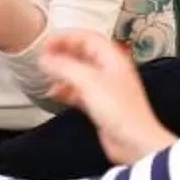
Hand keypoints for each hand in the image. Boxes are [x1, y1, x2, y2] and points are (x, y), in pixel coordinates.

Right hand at [41, 26, 172, 165]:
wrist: (134, 142)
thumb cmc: (124, 113)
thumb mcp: (89, 82)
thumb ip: (64, 67)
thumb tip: (46, 59)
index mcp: (113, 58)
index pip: (87, 37)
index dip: (66, 37)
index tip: (48, 43)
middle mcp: (110, 70)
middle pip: (82, 54)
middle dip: (62, 54)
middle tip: (45, 57)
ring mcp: (105, 88)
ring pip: (78, 73)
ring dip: (62, 73)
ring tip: (47, 75)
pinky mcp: (99, 104)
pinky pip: (78, 91)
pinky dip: (65, 90)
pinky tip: (55, 93)